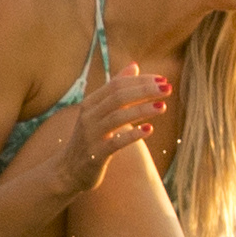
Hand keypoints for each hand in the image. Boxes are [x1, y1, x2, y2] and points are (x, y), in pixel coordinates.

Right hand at [0, 62, 176, 220]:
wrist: (67, 170)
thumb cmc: (90, 138)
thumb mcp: (100, 111)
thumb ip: (116, 90)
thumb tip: (134, 65)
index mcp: (90, 103)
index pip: (117, 85)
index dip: (140, 80)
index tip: (162, 80)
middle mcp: (88, 116)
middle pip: (118, 97)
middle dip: (144, 91)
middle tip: (167, 89)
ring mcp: (90, 135)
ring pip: (118, 117)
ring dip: (142, 110)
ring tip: (162, 106)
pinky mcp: (95, 155)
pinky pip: (116, 142)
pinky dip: (133, 135)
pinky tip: (149, 130)